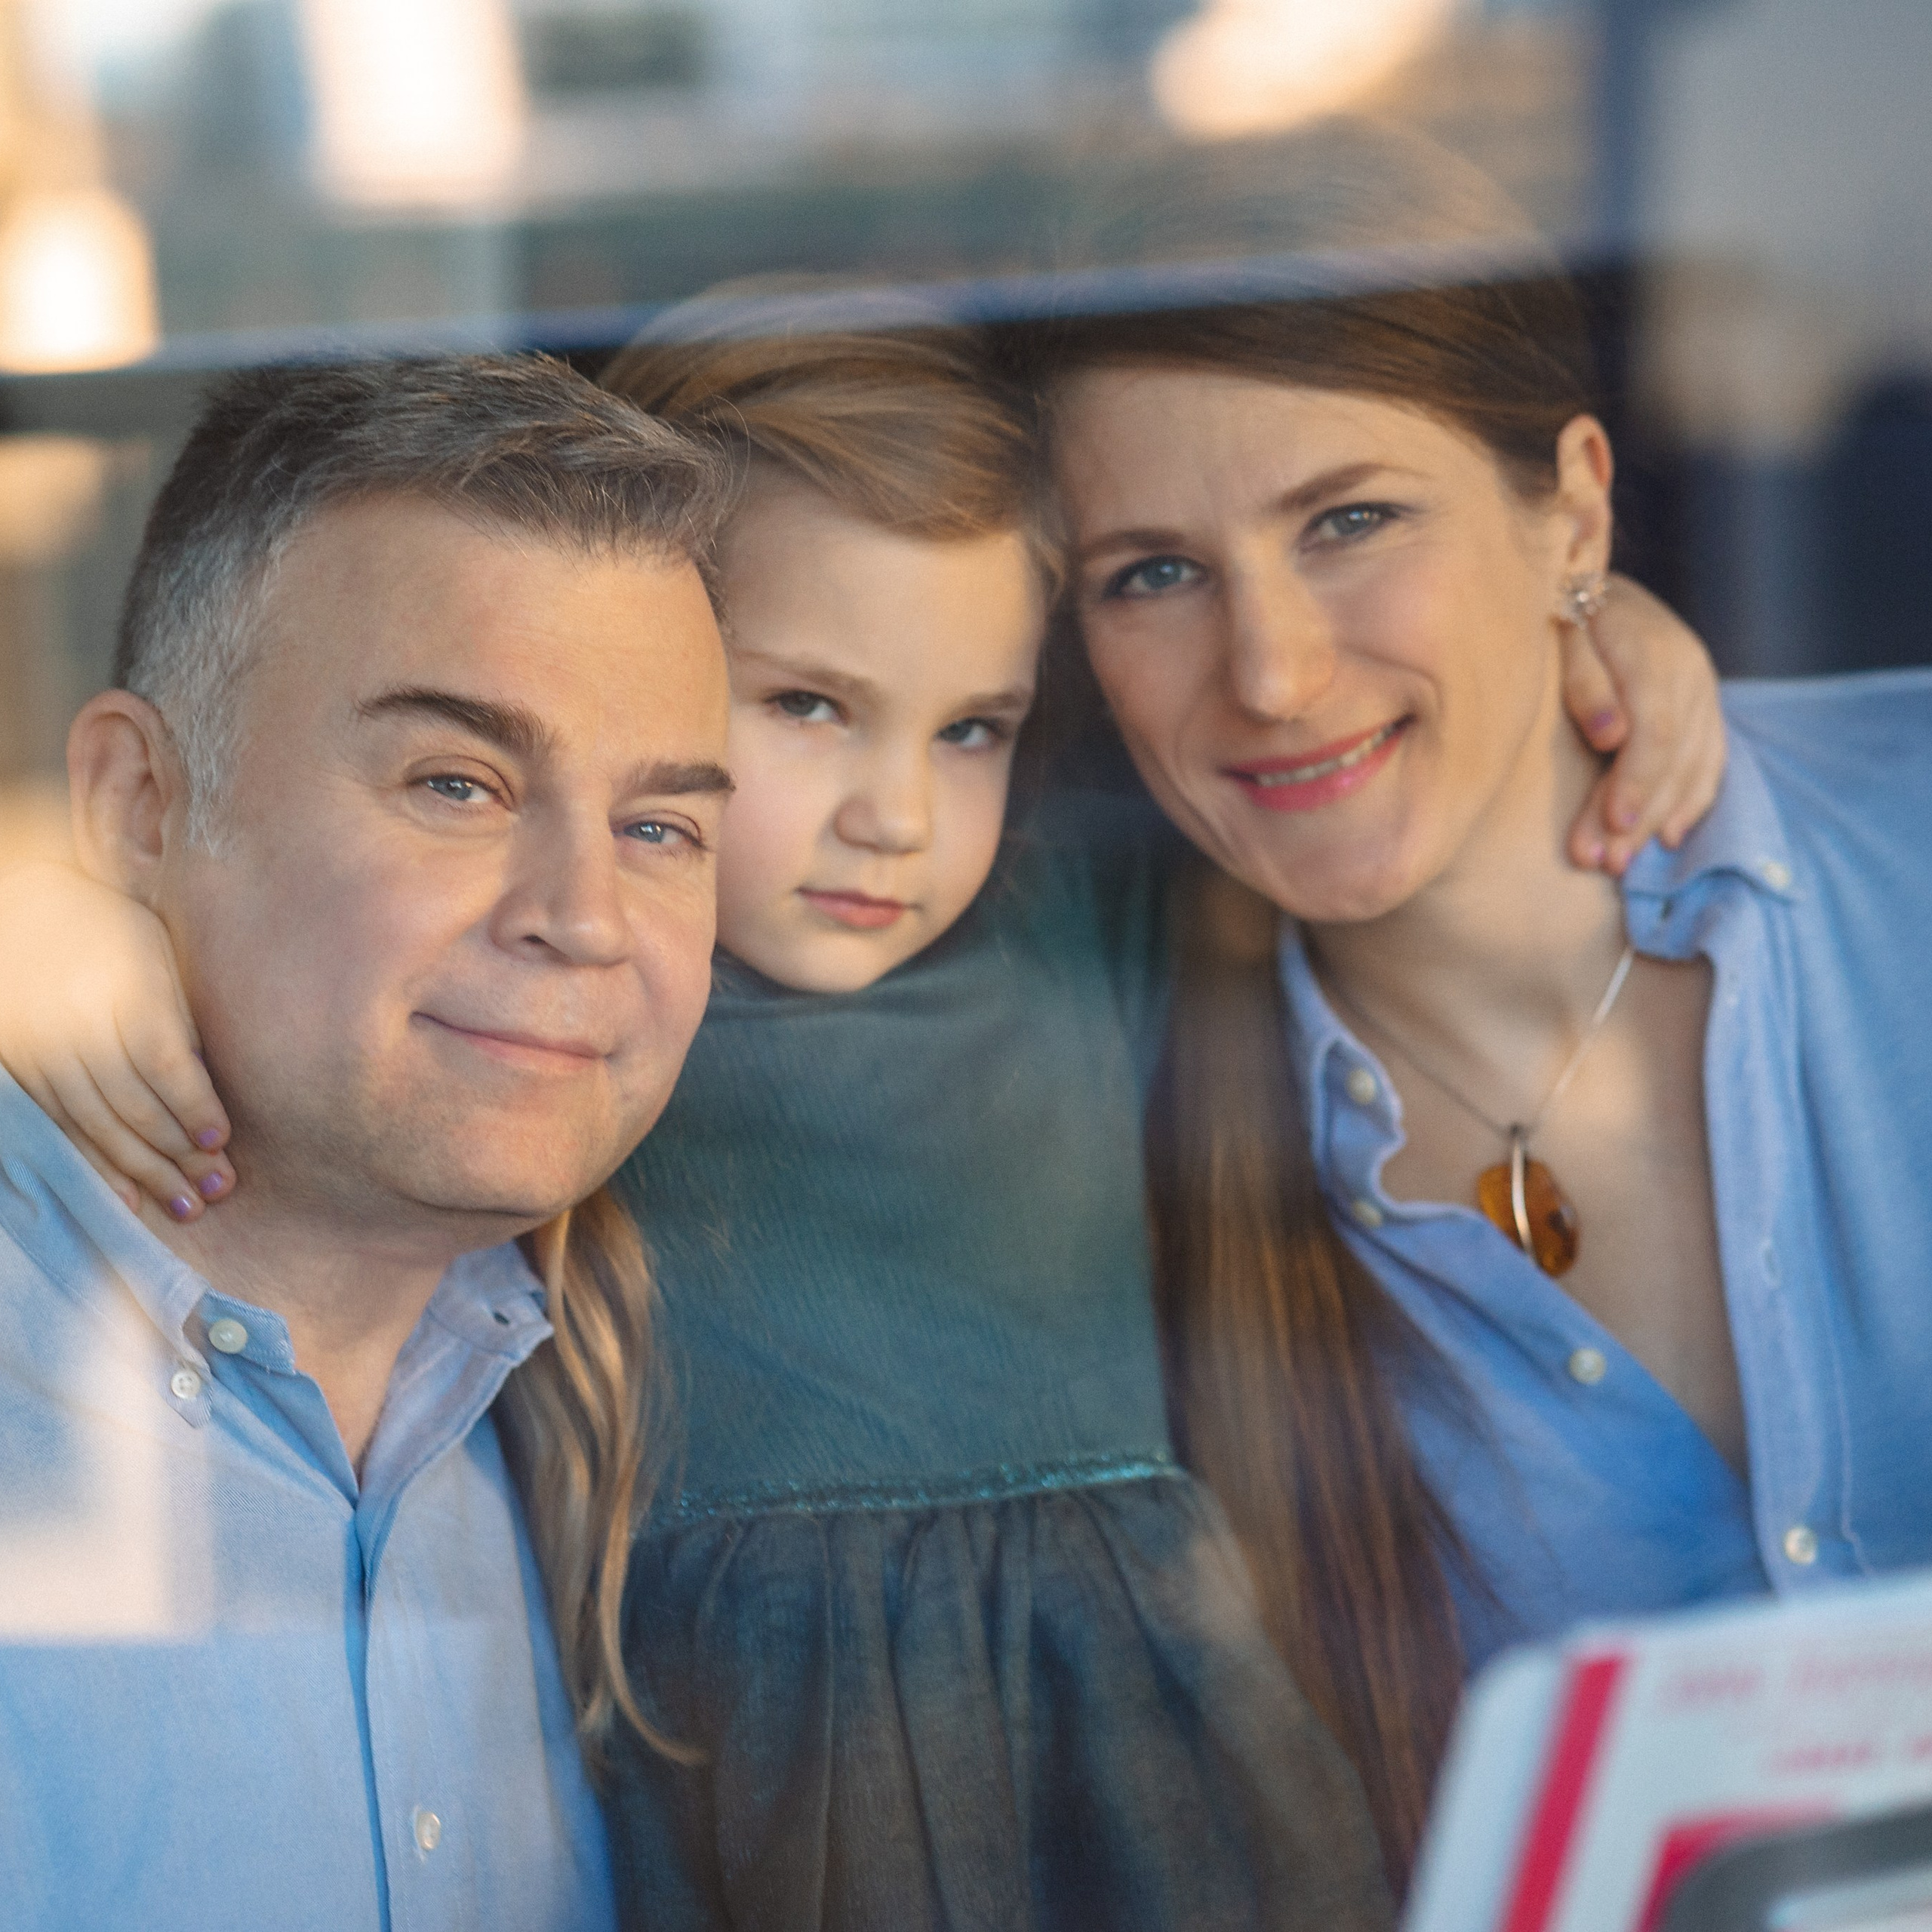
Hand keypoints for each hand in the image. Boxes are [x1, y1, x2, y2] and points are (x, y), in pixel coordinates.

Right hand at [0, 862, 233, 1219]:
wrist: (22, 904)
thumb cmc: (111, 928)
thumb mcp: (156, 955)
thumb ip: (179, 1016)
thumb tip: (209, 1084)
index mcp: (123, 991)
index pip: (163, 1061)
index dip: (193, 1105)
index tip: (220, 1140)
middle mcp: (77, 1026)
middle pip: (132, 1103)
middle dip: (177, 1154)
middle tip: (217, 1189)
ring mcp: (42, 1051)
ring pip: (98, 1124)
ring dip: (145, 1171)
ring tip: (186, 1206)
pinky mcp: (20, 1069)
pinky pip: (62, 1127)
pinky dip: (97, 1165)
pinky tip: (128, 1198)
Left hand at [1560, 574, 1726, 875]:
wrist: (1589, 583)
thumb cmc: (1559, 616)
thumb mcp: (1560, 636)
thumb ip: (1584, 683)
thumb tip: (1611, 736)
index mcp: (1654, 652)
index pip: (1656, 732)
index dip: (1635, 785)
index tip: (1608, 829)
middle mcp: (1690, 671)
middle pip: (1674, 758)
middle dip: (1638, 817)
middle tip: (1600, 863)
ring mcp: (1704, 690)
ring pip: (1695, 766)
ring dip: (1659, 820)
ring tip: (1620, 865)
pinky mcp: (1705, 707)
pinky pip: (1710, 761)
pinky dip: (1690, 803)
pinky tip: (1665, 838)